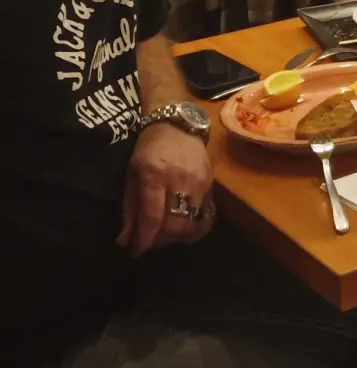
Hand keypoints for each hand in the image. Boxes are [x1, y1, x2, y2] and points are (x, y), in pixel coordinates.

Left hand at [117, 121, 213, 255]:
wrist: (177, 125)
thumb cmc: (149, 149)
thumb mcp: (132, 174)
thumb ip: (130, 208)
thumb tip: (125, 240)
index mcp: (154, 176)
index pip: (152, 217)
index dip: (144, 239)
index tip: (135, 252)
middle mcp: (179, 180)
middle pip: (174, 225)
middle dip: (160, 241)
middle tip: (150, 241)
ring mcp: (199, 182)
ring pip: (192, 224)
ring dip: (177, 238)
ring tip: (166, 236)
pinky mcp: (211, 184)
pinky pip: (207, 215)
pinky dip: (196, 229)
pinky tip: (186, 231)